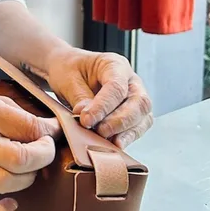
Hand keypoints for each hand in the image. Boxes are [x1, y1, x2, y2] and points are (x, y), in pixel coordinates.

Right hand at [0, 94, 60, 210]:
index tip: (54, 132)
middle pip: (18, 158)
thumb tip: (52, 128)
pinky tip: (10, 203)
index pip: (28, 126)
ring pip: (4, 183)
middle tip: (45, 151)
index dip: (49, 132)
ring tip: (28, 170)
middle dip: (43, 156)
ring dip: (26, 179)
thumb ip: (21, 114)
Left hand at [35, 47, 152, 148]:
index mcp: (115, 65)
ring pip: (143, 117)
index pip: (116, 87)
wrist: (67, 70)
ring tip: (106, 141)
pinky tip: (114, 145)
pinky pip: (138, 127)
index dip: (103, 106)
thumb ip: (79, 98)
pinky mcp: (133, 114)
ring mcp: (135, 97)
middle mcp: (131, 81)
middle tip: (99, 132)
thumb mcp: (67, 79)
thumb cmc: (68, 70)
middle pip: (139, 102)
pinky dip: (127, 137)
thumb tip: (88, 119)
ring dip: (126, 132)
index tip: (86, 120)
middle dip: (120, 121)